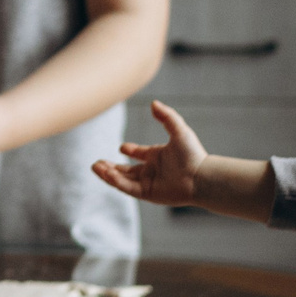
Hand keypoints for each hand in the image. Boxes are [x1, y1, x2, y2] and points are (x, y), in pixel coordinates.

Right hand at [93, 100, 209, 206]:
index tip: (122, 147)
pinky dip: (116, 181)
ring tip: (95, 167)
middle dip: (111, 167)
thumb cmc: (193, 154)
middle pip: (127, 170)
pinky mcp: (147, 193)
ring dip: (108, 174)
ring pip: (123, 179)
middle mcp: (152, 170)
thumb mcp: (179, 130)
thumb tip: (153, 103)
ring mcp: (149, 183)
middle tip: (97, 164)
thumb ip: (166, 116)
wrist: (201, 177)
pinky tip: (106, 172)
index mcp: (158, 156)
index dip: (130, 151)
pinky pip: (127, 187)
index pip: (140, 154)